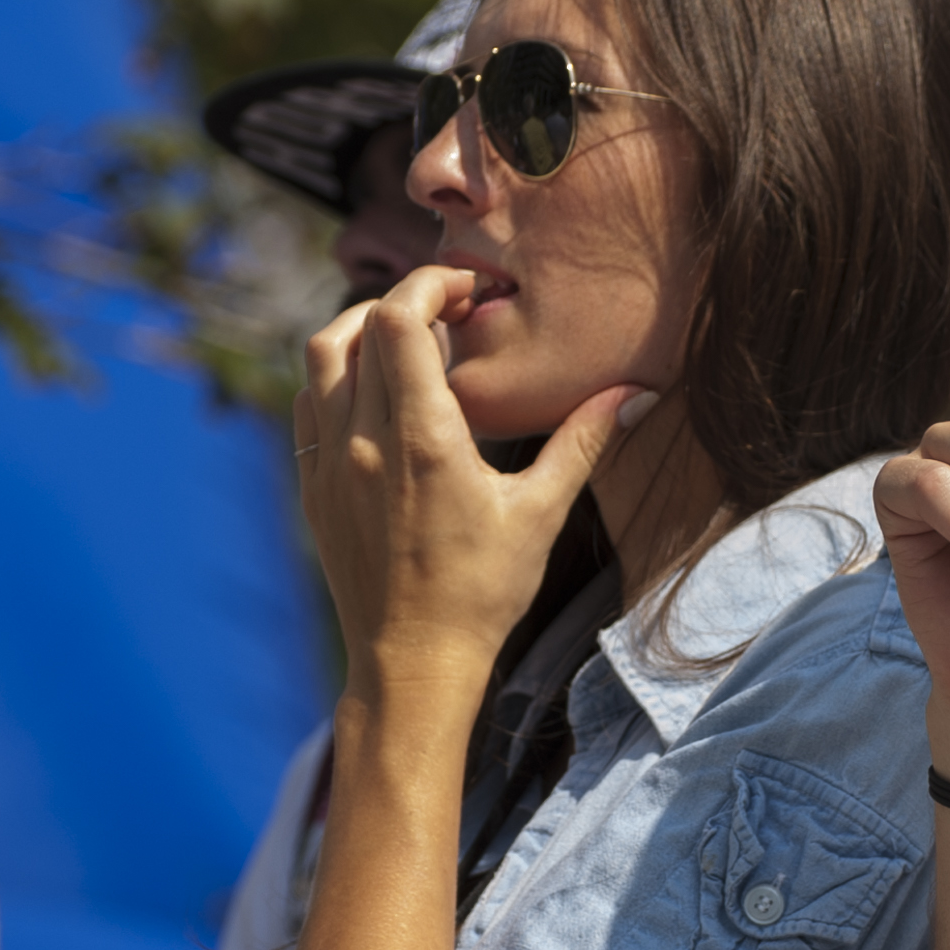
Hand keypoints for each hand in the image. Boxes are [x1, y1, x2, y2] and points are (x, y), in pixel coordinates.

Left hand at [296, 265, 636, 698]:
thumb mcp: (540, 515)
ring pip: (320, 358)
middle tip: (452, 314)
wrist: (412, 664)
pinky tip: (379, 397)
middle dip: (405, 302)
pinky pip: (309, 405)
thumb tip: (640, 393)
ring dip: (361, 332)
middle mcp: (362, 441)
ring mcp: (328, 463)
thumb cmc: (482, 593)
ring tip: (411, 345)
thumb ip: (584, 443)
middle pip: (357, 326)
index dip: (431, 285)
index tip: (469, 290)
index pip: (398, 319)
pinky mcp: (313, 487)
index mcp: (421, 439)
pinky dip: (337, 378)